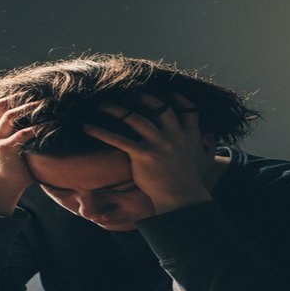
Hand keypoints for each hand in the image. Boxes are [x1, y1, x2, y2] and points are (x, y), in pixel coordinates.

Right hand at [0, 97, 38, 214]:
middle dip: (20, 97)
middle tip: (39, 93)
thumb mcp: (9, 149)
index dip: (12, 96)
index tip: (27, 90)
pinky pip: (23, 133)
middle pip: (3, 106)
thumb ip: (17, 138)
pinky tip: (51, 124)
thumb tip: (38, 129)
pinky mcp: (6, 148)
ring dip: (28, 107)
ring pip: (11, 115)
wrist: (0, 188)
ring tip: (44, 103)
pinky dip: (38, 127)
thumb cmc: (10, 170)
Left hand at [84, 93, 213, 213]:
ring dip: (118, 109)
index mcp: (189, 135)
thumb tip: (202, 137)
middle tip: (130, 92)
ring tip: (102, 104)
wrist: (181, 198)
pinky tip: (87, 127)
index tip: (168, 92)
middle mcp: (174, 136)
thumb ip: (199, 145)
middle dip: (144, 97)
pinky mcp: (144, 155)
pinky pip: (119, 139)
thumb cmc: (187, 180)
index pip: (189, 109)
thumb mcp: (200, 158)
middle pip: (160, 108)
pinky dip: (102, 132)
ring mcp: (159, 144)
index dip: (178, 98)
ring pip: (136, 119)